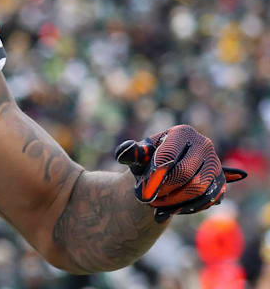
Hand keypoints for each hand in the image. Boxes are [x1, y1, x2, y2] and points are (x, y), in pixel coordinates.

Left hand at [115, 124, 246, 222]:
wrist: (162, 174)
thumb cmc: (148, 162)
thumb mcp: (136, 157)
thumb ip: (129, 153)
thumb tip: (123, 152)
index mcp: (182, 133)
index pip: (169, 158)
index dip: (154, 179)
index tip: (142, 194)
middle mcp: (204, 144)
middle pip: (185, 175)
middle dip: (164, 191)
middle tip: (148, 200)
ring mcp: (215, 163)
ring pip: (199, 190)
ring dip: (175, 202)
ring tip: (156, 206)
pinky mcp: (220, 181)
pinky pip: (208, 199)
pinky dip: (187, 208)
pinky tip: (169, 210)